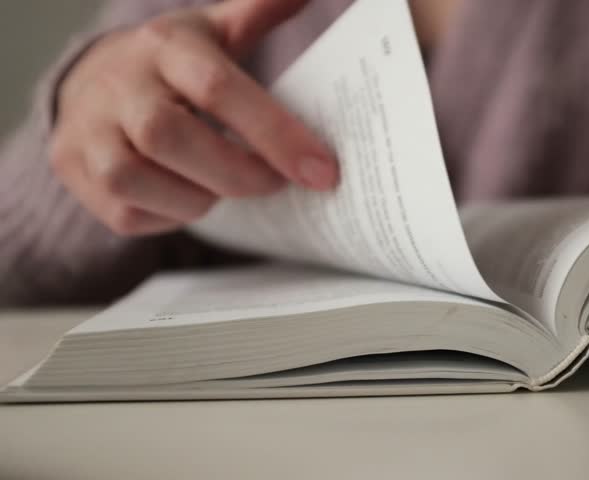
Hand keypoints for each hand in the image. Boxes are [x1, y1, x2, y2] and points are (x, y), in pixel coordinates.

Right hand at [51, 0, 337, 236]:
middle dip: (237, 174)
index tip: (322, 170)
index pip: (217, 88)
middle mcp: (118, 84)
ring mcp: (87, 130)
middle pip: (167, 136)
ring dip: (197, 198)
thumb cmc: (173, 64)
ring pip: (135, 181)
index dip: (275, 133)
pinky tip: (189, 197)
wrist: (93, 82)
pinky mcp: (76, 173)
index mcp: (165, 46)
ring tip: (225, 186)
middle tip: (277, 182)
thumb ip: (262, 11)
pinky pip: (126, 215)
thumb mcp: (217, 30)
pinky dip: (169, 217)